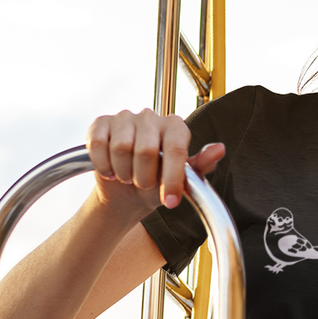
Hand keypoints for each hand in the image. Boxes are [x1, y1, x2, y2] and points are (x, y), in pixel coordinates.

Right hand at [86, 109, 224, 221]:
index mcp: (175, 126)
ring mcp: (125, 117)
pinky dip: (104, 165)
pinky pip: (98, 144)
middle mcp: (151, 116)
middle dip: (144, 178)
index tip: (170, 202)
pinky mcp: (100, 123)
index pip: (176, 150)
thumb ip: (200, 165)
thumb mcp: (183, 180)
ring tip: (128, 175)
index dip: (172, 178)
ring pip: (121, 148)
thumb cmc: (158, 182)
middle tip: (143, 184)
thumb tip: (220, 149)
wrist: (128, 192)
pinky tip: (110, 170)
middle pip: (146, 150)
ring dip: (123, 172)